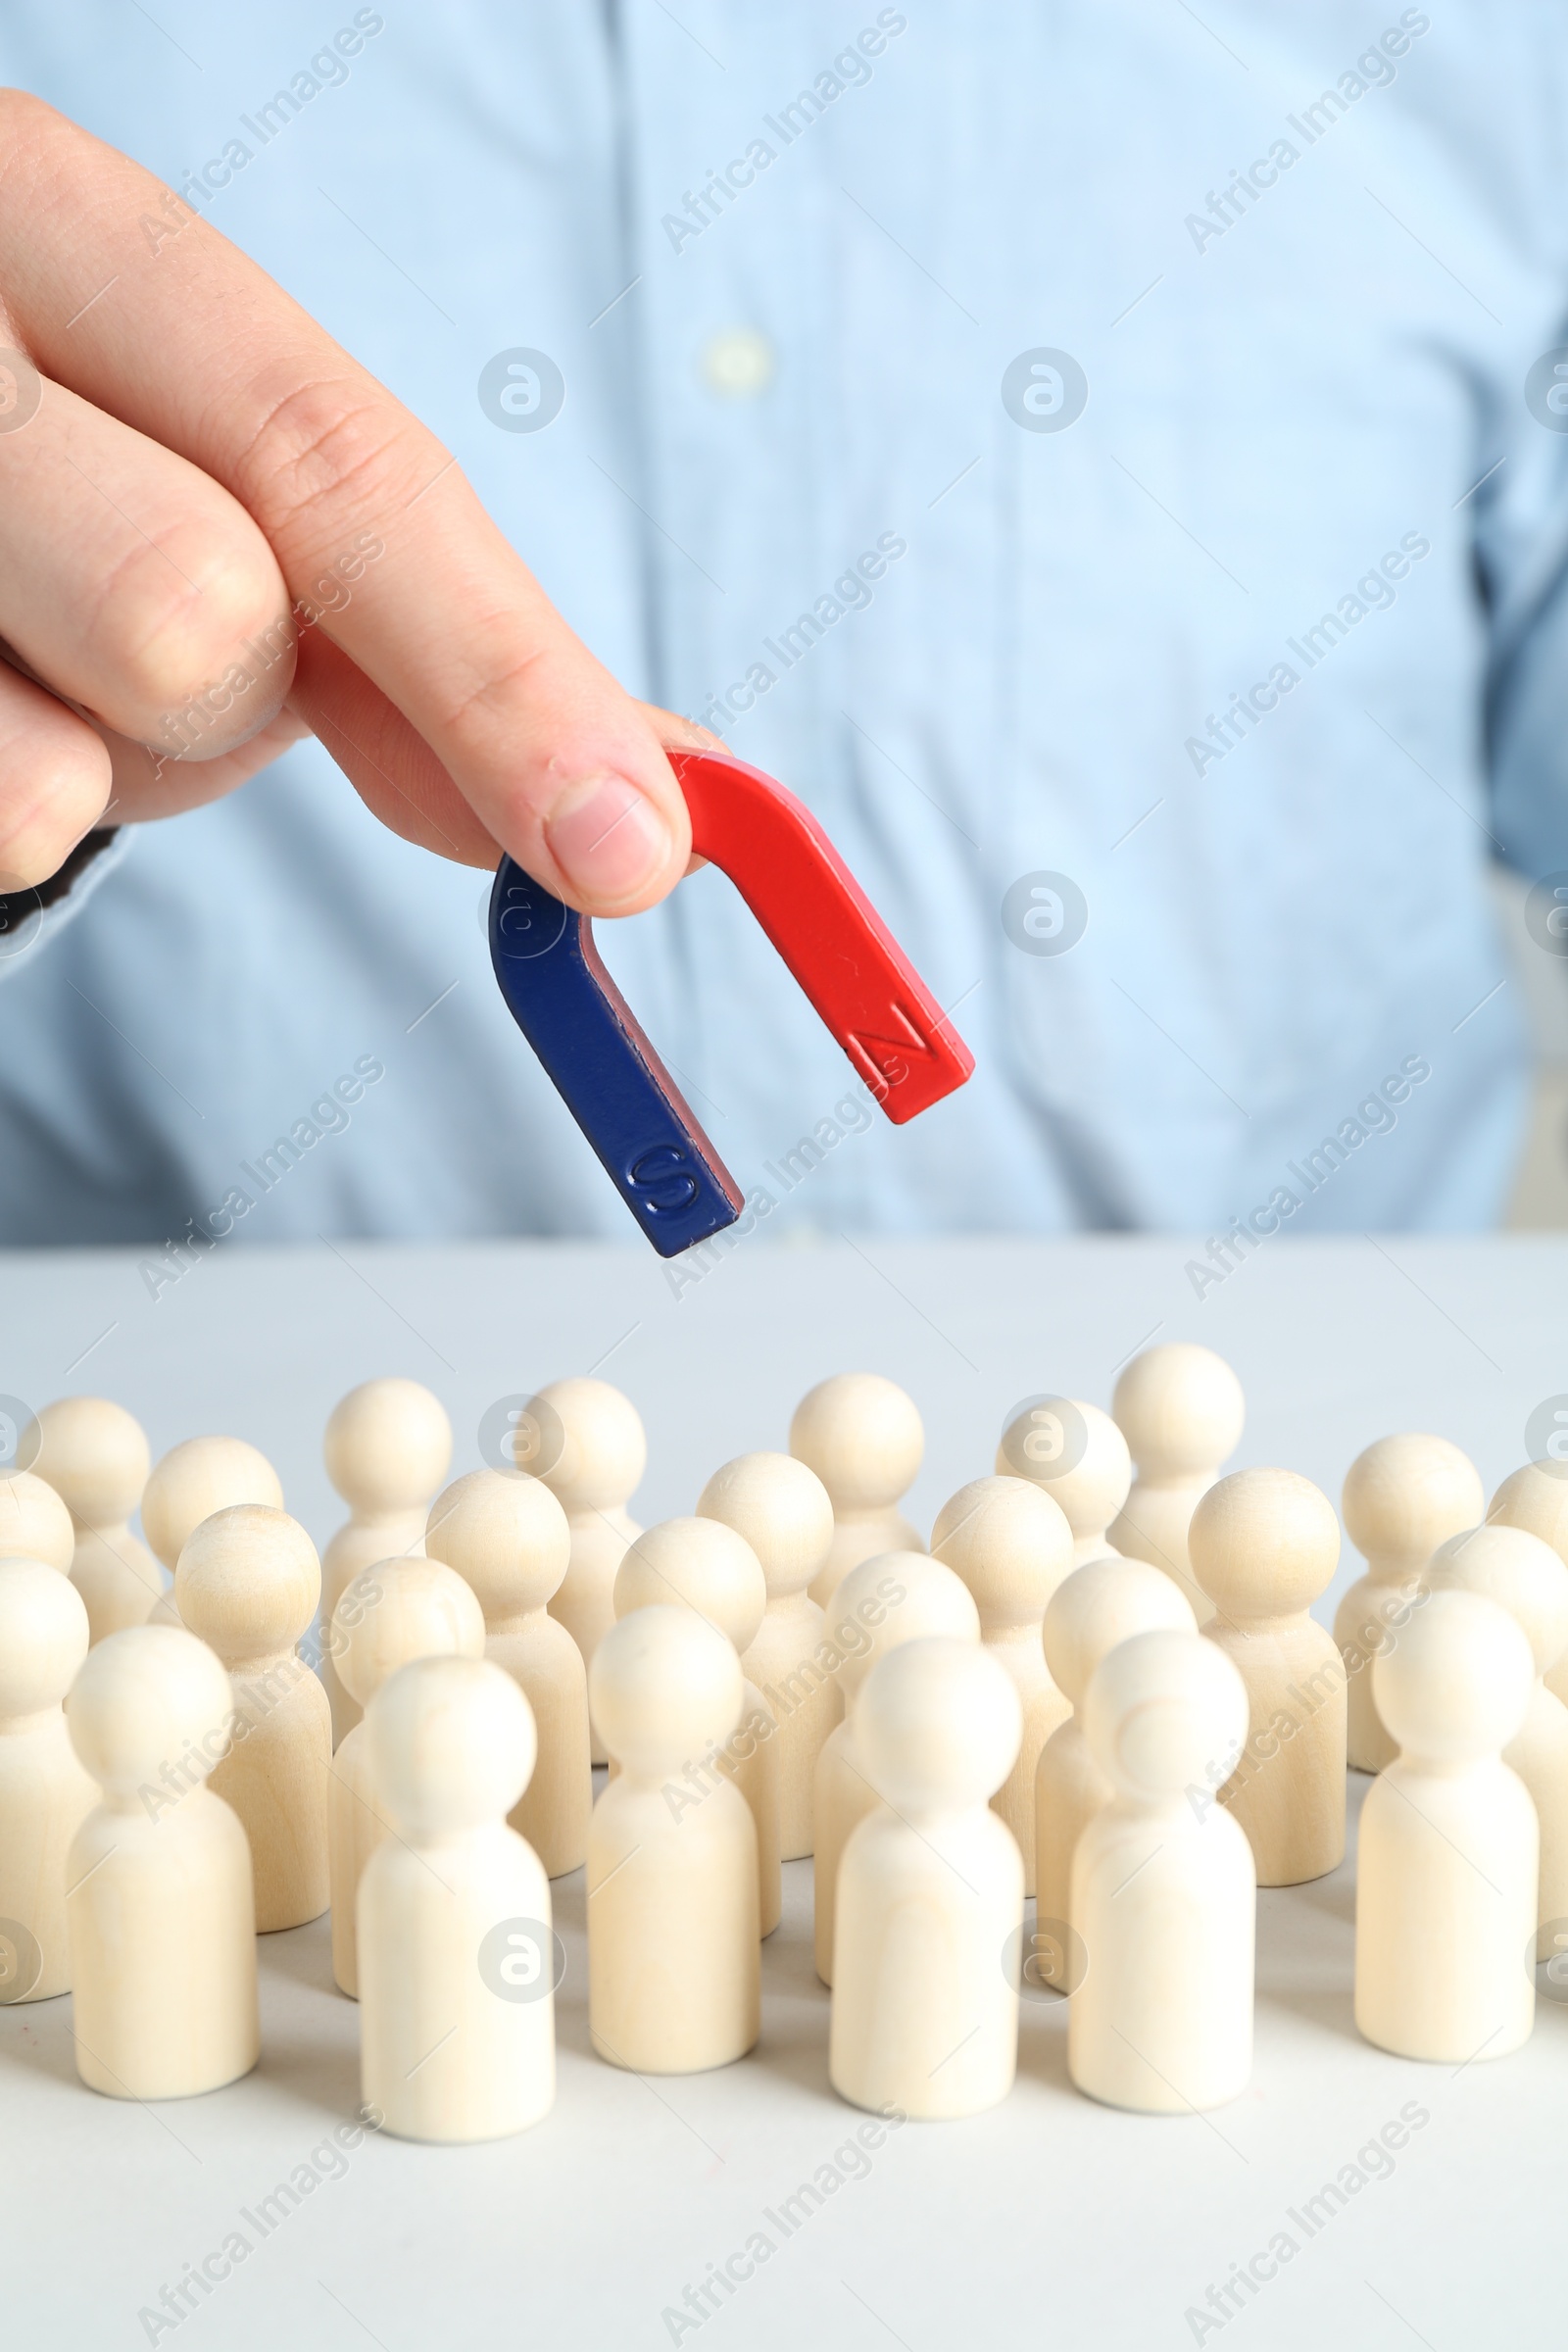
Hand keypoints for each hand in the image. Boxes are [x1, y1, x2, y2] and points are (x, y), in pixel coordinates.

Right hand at [0, 92, 713, 911]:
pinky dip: (8, 815)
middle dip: (218, 707)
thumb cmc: (73, 491)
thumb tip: (643, 810)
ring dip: (88, 769)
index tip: (626, 850)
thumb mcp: (242, 505)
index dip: (503, 679)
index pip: (341, 465)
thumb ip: (428, 637)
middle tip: (163, 662)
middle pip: (193, 611)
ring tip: (35, 680)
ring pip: (50, 757)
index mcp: (82, 238)